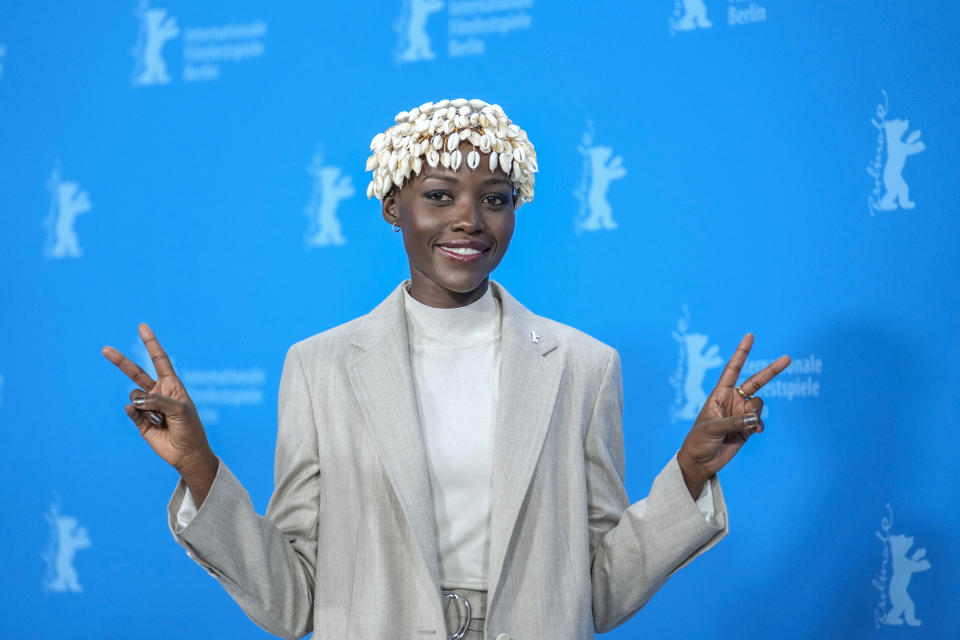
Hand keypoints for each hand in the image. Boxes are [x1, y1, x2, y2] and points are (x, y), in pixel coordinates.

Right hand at [102, 324, 217, 485]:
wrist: (187, 453)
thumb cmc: (190, 428)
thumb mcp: (180, 410)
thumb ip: (157, 400)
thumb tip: (134, 400)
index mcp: (171, 385)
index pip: (159, 359)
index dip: (151, 343)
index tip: (142, 326)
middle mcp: (157, 392)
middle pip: (135, 373)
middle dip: (121, 362)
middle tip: (105, 349)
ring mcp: (147, 406)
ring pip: (135, 397)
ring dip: (148, 407)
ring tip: (163, 420)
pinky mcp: (139, 421)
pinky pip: (132, 412)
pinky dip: (137, 414)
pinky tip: (151, 423)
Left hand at [677, 333, 790, 497]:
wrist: (701, 461)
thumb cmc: (699, 441)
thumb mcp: (712, 428)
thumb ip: (734, 422)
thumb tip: (754, 419)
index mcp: (719, 394)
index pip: (732, 369)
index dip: (741, 353)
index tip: (750, 336)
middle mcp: (732, 400)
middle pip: (755, 382)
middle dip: (771, 370)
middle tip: (787, 358)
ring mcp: (741, 413)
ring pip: (759, 405)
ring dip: (756, 414)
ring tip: (747, 426)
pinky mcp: (748, 428)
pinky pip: (760, 421)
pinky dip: (759, 424)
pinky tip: (754, 431)